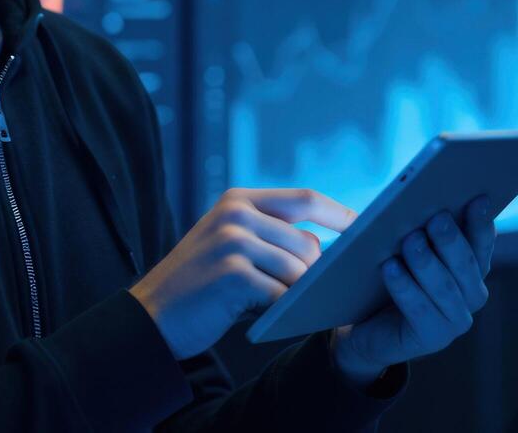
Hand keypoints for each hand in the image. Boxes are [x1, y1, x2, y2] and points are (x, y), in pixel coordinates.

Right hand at [129, 187, 355, 359]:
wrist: (151, 317)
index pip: (304, 198)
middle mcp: (236, 214)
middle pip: (307, 242)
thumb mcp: (228, 243)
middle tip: (315, 295)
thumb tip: (324, 246)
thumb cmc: (199, 286)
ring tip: (286, 309)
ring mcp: (232, 242)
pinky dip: (285, 311)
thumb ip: (267, 234)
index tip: (366, 228)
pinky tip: (275, 319)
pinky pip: (281, 295)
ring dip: (299, 295)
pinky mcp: (233, 275)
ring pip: (298, 270)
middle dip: (316, 273)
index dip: (339, 213)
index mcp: (238, 200)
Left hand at [331, 194, 495, 382]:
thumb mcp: (410, 251)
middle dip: (451, 240)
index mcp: (473, 269)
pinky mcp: (433, 338)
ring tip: (410, 240)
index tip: (477, 199)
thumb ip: (424, 231)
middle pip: (465, 265)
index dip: (481, 223)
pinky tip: (390, 268)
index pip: (482, 243)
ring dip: (427, 262)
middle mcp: (472, 295)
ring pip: (444, 287)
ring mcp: (456, 321)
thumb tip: (421, 202)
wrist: (370, 328)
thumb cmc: (394, 279)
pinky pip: (419, 310)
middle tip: (436, 218)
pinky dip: (404, 287)